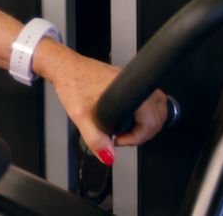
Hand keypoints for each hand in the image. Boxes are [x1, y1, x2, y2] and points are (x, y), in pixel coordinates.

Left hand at [36, 41, 167, 165]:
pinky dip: (143, 113)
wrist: (64, 66)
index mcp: (128, 89)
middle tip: (123, 138)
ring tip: (127, 131)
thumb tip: (108, 156)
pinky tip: (128, 119)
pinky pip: (147, 99)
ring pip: (157, 106)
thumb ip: (95, 138)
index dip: (136, 138)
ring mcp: (132, 80)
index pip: (151, 121)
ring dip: (147, 123)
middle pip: (159, 115)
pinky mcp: (128, 80)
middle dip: (143, 133)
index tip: (118, 141)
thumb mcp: (80, 116)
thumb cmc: (71, 83)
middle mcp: (134, 83)